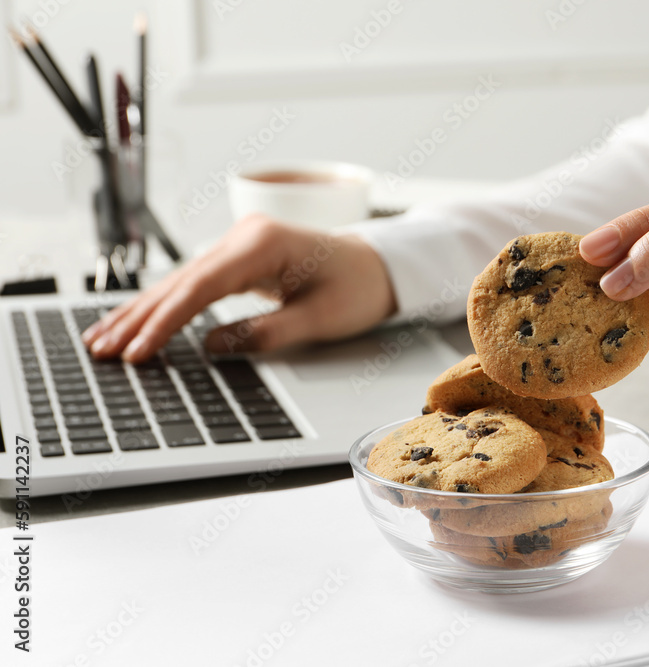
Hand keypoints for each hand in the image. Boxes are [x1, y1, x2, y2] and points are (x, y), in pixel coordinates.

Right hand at [83, 216, 395, 362]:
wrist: (379, 268)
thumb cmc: (358, 288)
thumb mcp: (320, 318)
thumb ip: (267, 332)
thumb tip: (211, 346)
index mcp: (263, 244)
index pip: (202, 286)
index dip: (167, 320)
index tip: (140, 349)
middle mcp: (244, 238)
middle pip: (180, 281)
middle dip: (139, 317)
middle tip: (102, 349)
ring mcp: (238, 245)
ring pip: (180, 282)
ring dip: (141, 312)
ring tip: (101, 339)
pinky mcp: (238, 259)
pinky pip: (193, 285)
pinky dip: (164, 306)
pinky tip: (135, 322)